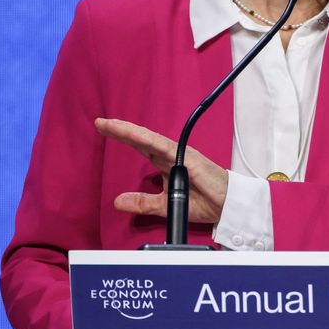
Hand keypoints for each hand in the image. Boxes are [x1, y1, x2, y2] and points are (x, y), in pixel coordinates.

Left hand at [95, 118, 228, 223]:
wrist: (228, 206)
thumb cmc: (204, 201)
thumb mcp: (164, 204)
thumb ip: (143, 202)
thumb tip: (118, 201)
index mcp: (166, 163)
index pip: (141, 147)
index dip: (123, 138)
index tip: (104, 129)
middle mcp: (170, 155)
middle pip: (141, 139)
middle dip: (120, 130)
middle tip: (100, 123)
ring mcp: (179, 154)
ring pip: (149, 139)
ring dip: (130, 132)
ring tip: (110, 125)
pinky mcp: (187, 158)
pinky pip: (164, 147)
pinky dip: (148, 140)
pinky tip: (134, 135)